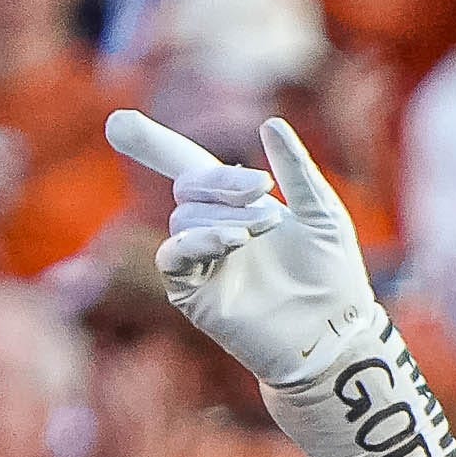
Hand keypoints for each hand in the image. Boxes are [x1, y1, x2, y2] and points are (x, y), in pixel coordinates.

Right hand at [104, 112, 455, 456]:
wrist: (336, 335)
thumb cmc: (335, 278)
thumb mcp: (323, 214)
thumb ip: (297, 170)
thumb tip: (269, 124)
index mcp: (238, 209)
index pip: (189, 168)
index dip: (154, 145)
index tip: (119, 121)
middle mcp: (214, 233)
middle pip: (187, 187)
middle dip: (220, 181)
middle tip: (262, 190)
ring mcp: (203, 264)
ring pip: (185, 218)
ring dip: (224, 213)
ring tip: (265, 227)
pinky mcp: (195, 295)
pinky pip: (175, 256)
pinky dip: (198, 240)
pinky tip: (232, 240)